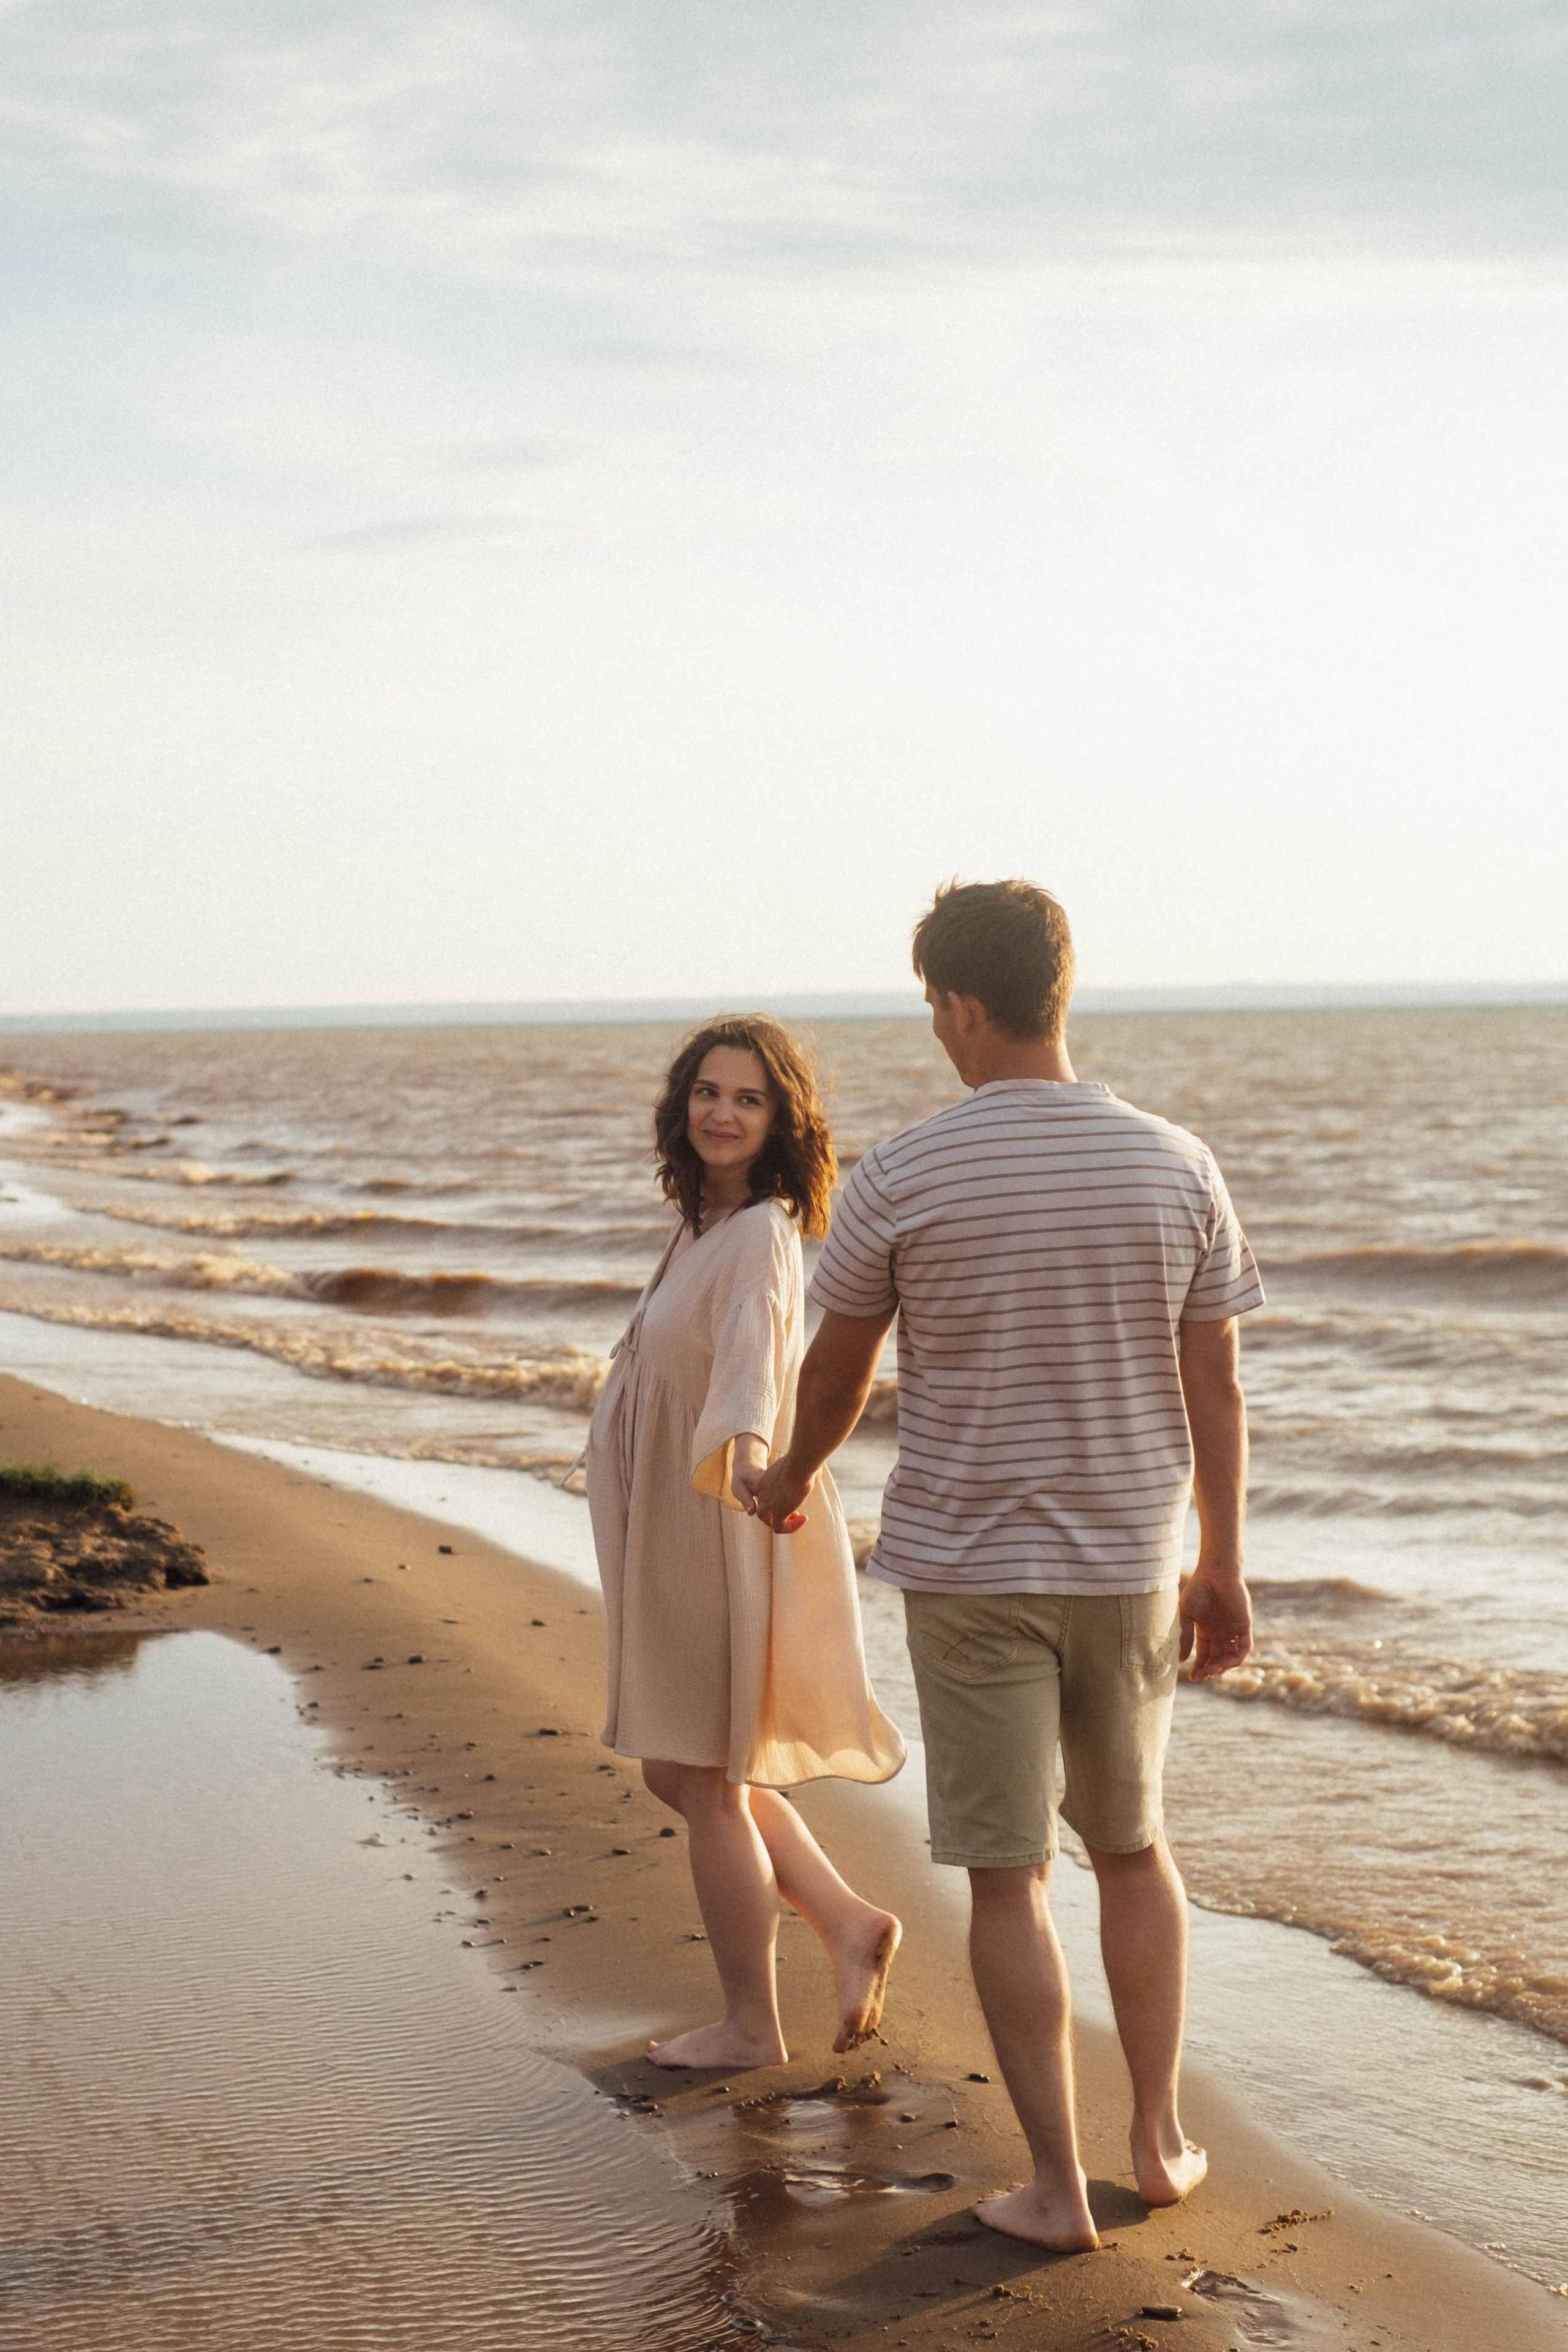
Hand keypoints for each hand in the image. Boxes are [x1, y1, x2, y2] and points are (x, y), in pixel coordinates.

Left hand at [739, 1446, 811, 1532]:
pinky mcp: (778, 1513)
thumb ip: (802, 1471)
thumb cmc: (802, 1461)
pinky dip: (792, 1527)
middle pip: (763, 1511)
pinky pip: (780, 1528)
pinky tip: (804, 1518)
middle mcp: (762, 1493)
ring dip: (784, 1522)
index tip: (790, 1497)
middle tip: (794, 1511)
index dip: (775, 1499)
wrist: (799, 1464)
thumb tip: (816, 1473)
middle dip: (777, 1514)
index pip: (762, 1495)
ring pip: (770, 1522)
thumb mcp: (800, 1464)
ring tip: (799, 1517)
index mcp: (764, 1480)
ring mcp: (768, 1504)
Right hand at [1180, 1562, 1252, 1681]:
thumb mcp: (1187, 1615)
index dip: (1199, 1667)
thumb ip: (1186, 1637)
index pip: (1204, 1655)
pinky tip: (1226, 1663)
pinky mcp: (1244, 1626)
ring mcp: (1233, 1630)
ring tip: (1213, 1670)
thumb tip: (1182, 1660)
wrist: (1215, 1572)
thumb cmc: (1198, 1589)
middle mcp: (1220, 1633)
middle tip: (1202, 1675)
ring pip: (1231, 1656)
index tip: (1192, 1678)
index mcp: (1206, 1631)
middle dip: (1210, 1669)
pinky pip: (1244, 1647)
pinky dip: (1237, 1657)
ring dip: (1223, 1666)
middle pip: (1217, 1659)